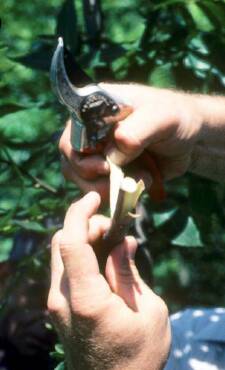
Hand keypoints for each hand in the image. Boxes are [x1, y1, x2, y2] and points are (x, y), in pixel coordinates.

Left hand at [48, 192, 170, 369]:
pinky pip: (64, 269)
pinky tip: (103, 261)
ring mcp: (56, 304)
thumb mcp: (148, 311)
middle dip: (85, 225)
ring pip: (60, 254)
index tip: (95, 198)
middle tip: (114, 228)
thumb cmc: (139, 355)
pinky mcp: (59, 308)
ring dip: (83, 239)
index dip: (80, 213)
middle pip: (61, 242)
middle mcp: (62, 299)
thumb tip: (122, 242)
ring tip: (112, 243)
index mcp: (86, 299)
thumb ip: (129, 273)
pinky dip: (81, 255)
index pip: (72, 242)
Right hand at [59, 84, 201, 198]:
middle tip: (121, 179)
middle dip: (94, 177)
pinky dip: (114, 195)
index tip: (105, 167)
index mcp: (96, 109)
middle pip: (71, 160)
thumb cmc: (176, 119)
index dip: (81, 156)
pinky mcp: (108, 171)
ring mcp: (98, 153)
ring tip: (140, 179)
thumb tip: (113, 152)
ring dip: (106, 188)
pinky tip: (137, 187)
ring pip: (81, 178)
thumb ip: (138, 130)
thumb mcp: (162, 118)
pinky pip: (98, 189)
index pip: (72, 134)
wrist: (191, 140)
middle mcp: (91, 131)